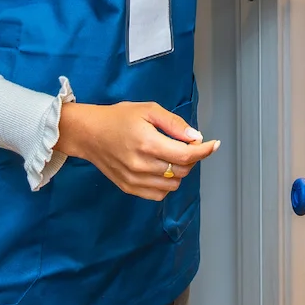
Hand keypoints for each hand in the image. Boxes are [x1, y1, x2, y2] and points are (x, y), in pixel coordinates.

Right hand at [54, 101, 219, 200]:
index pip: (185, 155)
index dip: (204, 151)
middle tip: (186, 144)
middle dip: (191, 157)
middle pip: (182, 170)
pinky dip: (167, 183)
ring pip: (173, 184)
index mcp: (147, 143)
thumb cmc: (118, 117)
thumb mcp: (148, 110)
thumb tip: (196, 137)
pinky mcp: (129, 188)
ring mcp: (134, 180)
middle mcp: (141, 165)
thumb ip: (174, 124)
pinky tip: (161, 168)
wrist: (89, 133)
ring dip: (180, 171)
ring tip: (171, 155)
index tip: (214, 145)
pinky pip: (159, 193)